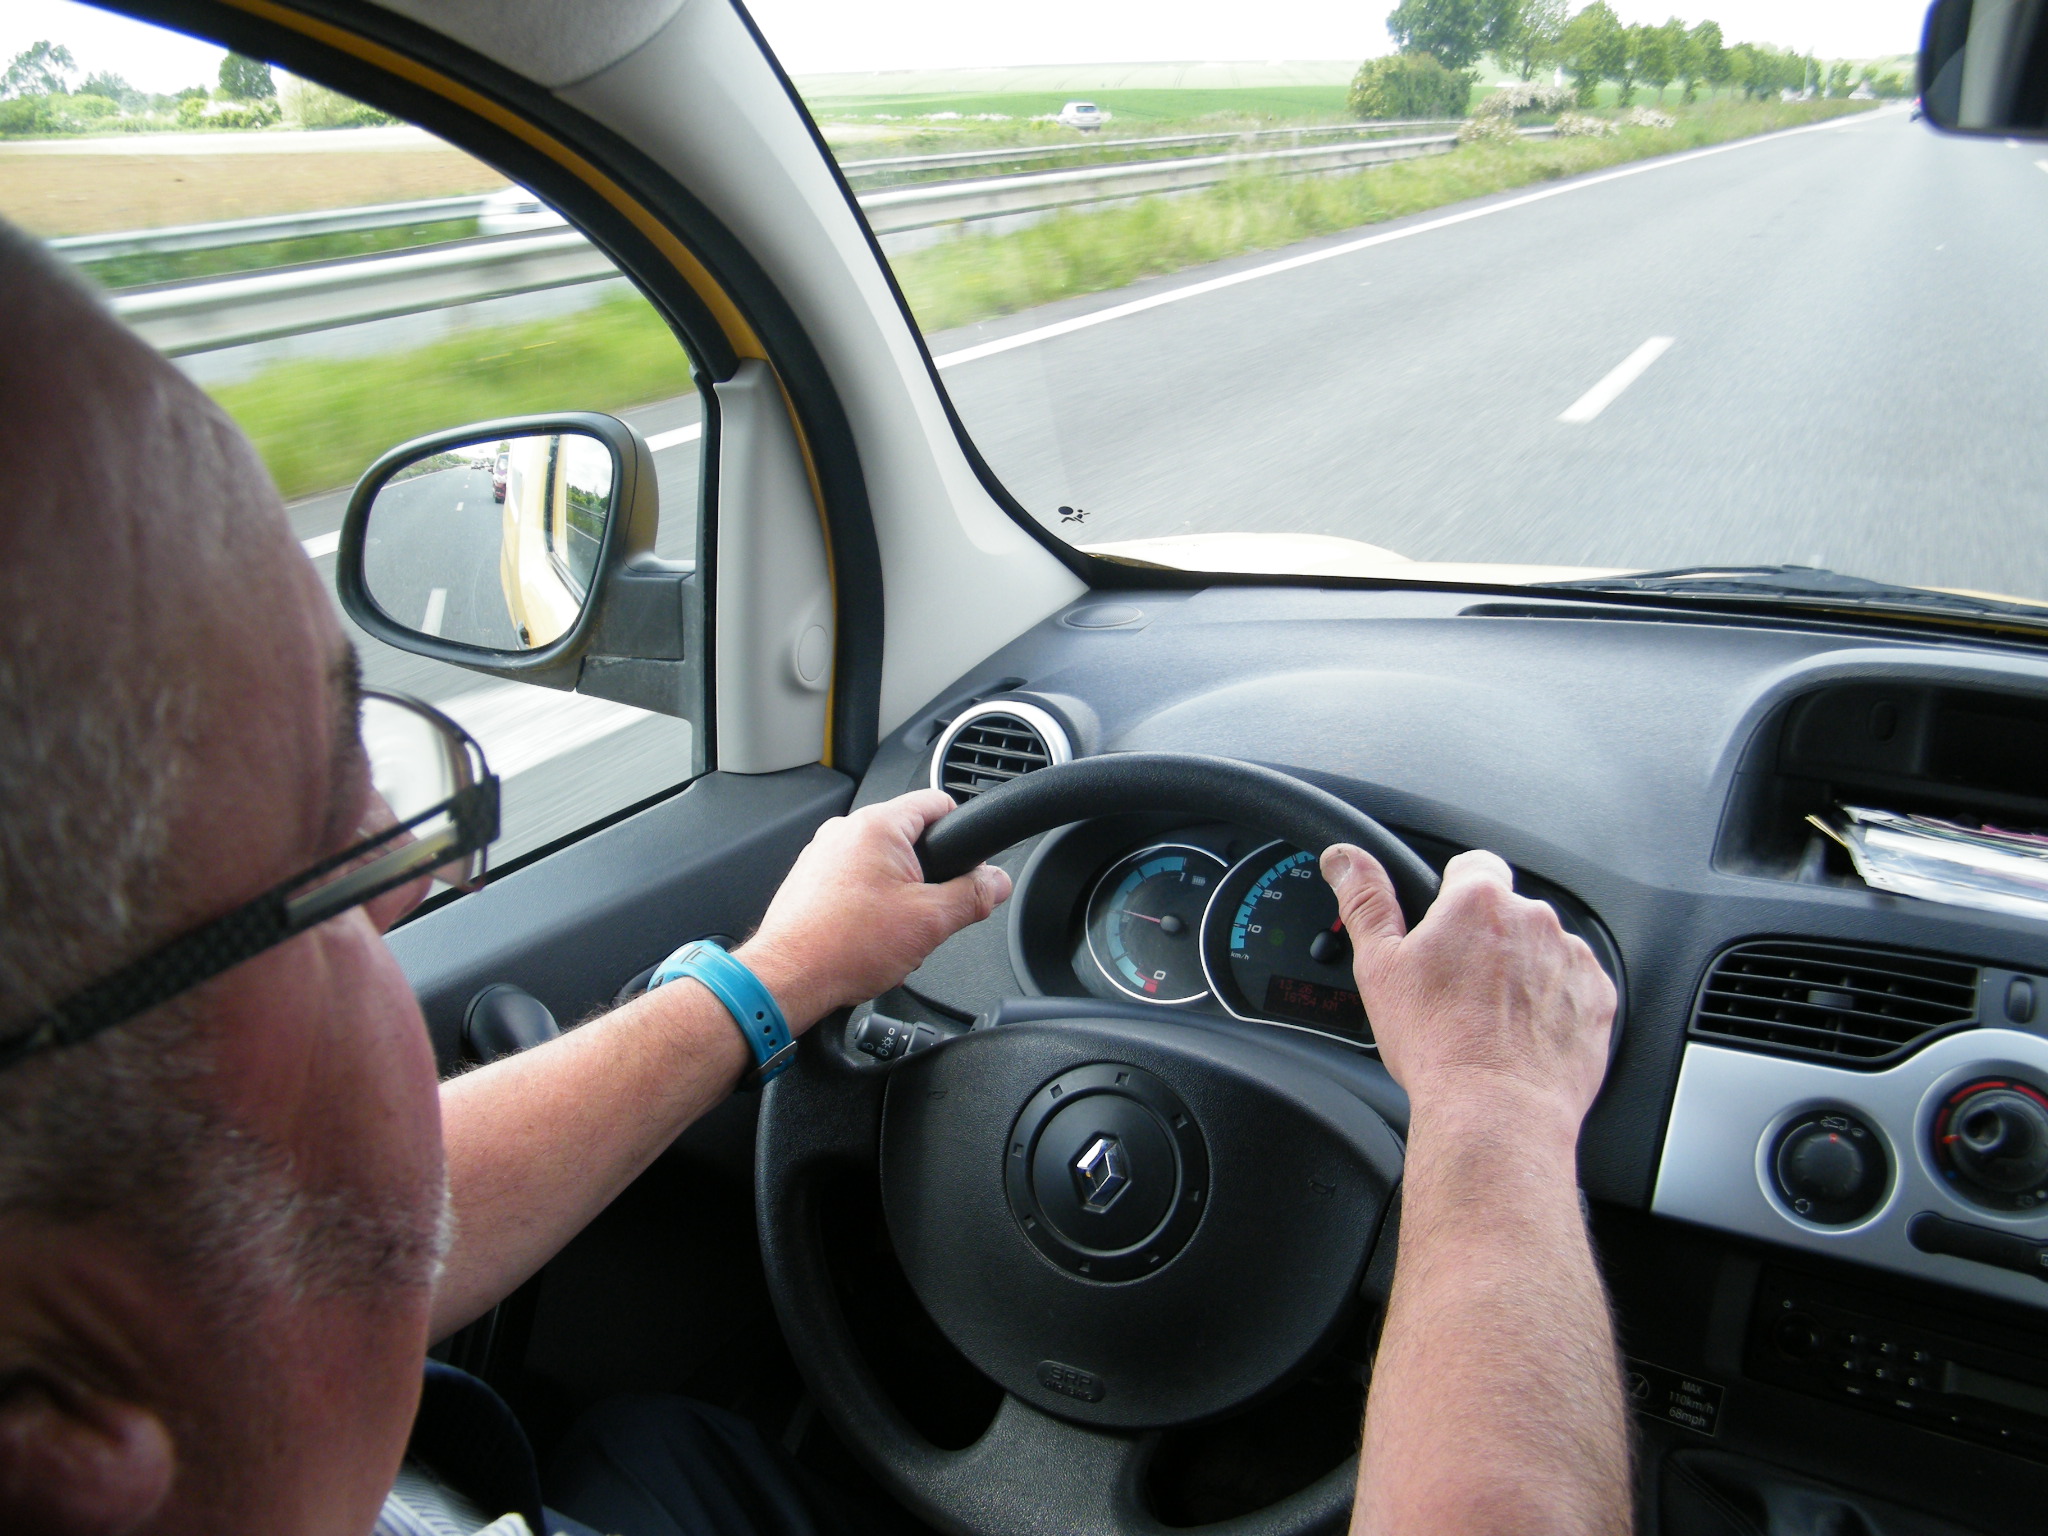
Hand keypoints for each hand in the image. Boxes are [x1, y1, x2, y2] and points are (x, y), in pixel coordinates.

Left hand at [737, 791, 1010, 1029]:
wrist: (787, 979)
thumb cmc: (843, 947)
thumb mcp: (929, 922)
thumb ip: (973, 896)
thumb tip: (996, 882)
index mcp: (877, 826)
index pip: (937, 802)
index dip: (963, 831)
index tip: (971, 861)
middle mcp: (845, 831)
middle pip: (910, 838)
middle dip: (928, 875)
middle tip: (929, 912)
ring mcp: (823, 854)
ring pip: (883, 864)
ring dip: (899, 894)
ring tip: (892, 932)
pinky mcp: (810, 880)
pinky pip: (856, 881)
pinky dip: (870, 904)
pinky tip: (868, 937)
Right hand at [1319, 845, 1614, 1137]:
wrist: (1496, 1111)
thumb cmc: (1438, 1045)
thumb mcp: (1379, 967)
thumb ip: (1366, 902)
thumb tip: (1346, 860)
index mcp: (1478, 902)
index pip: (1473, 865)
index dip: (1455, 894)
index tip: (1446, 928)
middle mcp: (1533, 919)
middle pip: (1508, 912)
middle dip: (1488, 939)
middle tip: (1460, 987)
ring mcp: (1571, 958)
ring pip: (1541, 949)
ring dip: (1523, 970)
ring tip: (1493, 1019)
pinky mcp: (1597, 998)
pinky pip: (1573, 986)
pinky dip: (1553, 1003)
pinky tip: (1524, 1033)